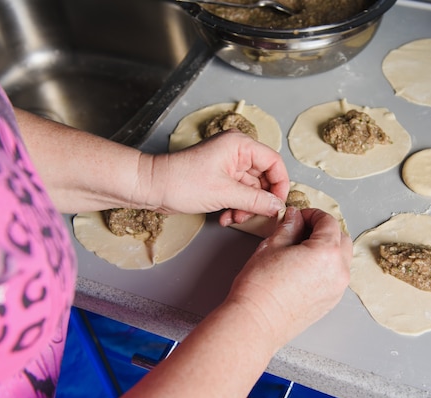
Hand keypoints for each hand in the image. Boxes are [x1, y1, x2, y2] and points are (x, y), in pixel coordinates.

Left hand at [145, 131, 288, 222]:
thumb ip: (256, 201)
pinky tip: (225, 217)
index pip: (274, 163)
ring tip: (233, 218)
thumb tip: (277, 206)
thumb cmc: (181, 182)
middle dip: (258, 201)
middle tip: (251, 216)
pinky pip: (237, 193)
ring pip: (250, 189)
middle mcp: (236, 152)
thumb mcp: (225, 193)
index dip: (279, 185)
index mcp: (240, 145)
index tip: (277, 205)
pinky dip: (235, 206)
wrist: (151, 187)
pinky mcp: (219, 178)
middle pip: (264, 178)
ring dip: (245, 207)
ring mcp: (227, 166)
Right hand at [226, 207, 352, 346]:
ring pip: (341, 258)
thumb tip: (295, 217)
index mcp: (326, 253)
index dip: (313, 214)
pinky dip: (326, 266)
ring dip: (327, 248)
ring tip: (301, 249)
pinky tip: (304, 268)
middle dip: (324, 230)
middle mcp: (338, 271)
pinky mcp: (330, 302)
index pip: (329, 222)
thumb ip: (289, 227)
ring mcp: (337, 289)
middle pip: (341, 239)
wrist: (256, 322)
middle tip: (301, 229)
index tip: (299, 216)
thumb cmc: (260, 288)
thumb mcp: (272, 246)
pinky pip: (336, 276)